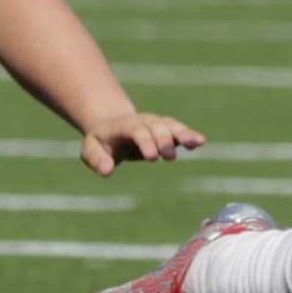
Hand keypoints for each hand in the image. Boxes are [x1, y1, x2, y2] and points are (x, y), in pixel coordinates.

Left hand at [79, 111, 203, 177]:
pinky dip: (189, 135)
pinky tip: (201, 142)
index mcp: (123, 126)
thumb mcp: (90, 150)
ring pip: (170, 125)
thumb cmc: (100, 143)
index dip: (145, 141)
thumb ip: (96, 160)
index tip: (153, 157)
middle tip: (169, 157)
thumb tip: (107, 171)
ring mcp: (154, 123)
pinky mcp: (164, 129)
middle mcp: (142, 121)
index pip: (136, 130)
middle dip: (163, 140)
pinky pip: (178, 130)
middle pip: (156, 126)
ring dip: (183, 133)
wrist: (110, 126)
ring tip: (196, 143)